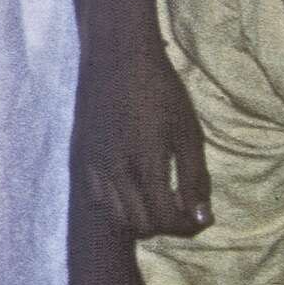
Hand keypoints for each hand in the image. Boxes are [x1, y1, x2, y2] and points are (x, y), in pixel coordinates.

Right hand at [83, 27, 210, 239]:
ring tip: (159, 200)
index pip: (165, 219)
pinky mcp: (82, 156)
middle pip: (139, 225)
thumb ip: (195, 179)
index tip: (201, 216)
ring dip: (140, 218)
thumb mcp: (189, 133)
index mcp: (146, 164)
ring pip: (115, 216)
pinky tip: (133, 187)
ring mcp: (93, 164)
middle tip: (182, 209)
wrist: (117, 57)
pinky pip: (97, 197)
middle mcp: (114, 170)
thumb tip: (201, 218)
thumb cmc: (161, 91)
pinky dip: (117, 204)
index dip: (188, 227)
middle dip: (166, 225)